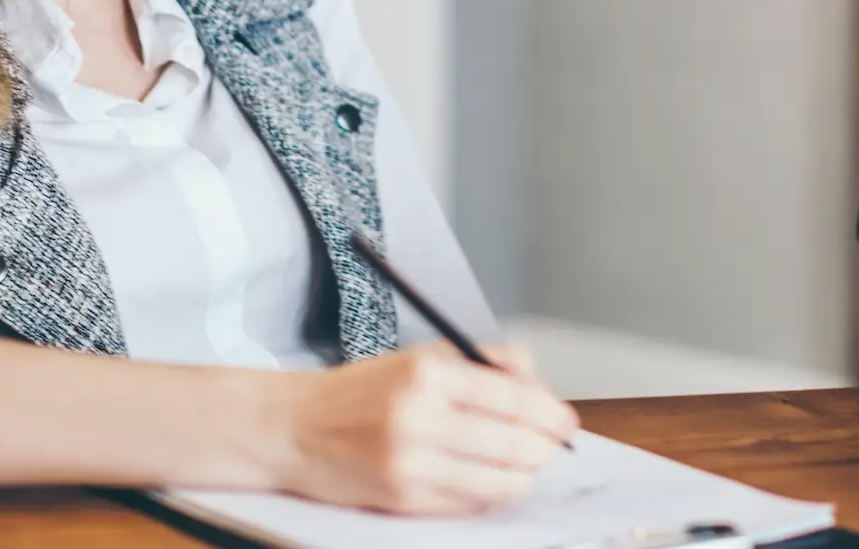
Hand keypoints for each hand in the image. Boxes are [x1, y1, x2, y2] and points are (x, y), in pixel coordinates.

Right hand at [271, 343, 579, 514]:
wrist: (293, 428)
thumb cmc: (362, 391)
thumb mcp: (422, 356)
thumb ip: (484, 364)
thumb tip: (539, 386)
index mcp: (426, 372)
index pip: (512, 396)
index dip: (550, 413)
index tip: (565, 421)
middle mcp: (418, 416)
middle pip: (513, 441)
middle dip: (545, 447)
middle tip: (554, 445)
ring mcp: (410, 463)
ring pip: (499, 479)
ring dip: (525, 474)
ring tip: (528, 464)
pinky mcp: (402, 499)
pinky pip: (470, 502)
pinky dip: (492, 493)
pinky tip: (494, 480)